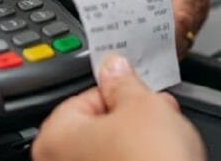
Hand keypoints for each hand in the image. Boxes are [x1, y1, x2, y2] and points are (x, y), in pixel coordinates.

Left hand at [32, 54, 205, 160]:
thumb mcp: (144, 105)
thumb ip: (125, 82)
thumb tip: (115, 68)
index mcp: (54, 138)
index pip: (84, 97)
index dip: (120, 91)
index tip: (140, 91)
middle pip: (96, 128)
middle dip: (131, 118)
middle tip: (158, 114)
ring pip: (110, 153)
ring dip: (137, 143)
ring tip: (167, 141)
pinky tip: (161, 159)